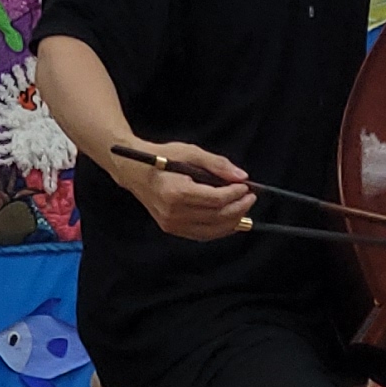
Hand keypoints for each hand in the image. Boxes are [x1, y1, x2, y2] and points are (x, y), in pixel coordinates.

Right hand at [123, 140, 256, 241]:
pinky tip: (231, 219)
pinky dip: (220, 228)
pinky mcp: (172, 229)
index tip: (246, 186)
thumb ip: (217, 164)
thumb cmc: (161, 158)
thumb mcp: (190, 152)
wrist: (134, 171)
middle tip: (250, 197)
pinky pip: (202, 234)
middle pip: (216, 216)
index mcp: (176, 193)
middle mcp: (173, 213)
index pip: (216, 200)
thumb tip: (241, 176)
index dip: (235, 194)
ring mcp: (172, 224)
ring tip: (244, 207)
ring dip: (233, 221)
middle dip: (238, 208)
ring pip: (212, 230)